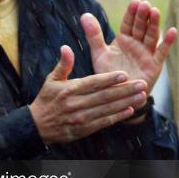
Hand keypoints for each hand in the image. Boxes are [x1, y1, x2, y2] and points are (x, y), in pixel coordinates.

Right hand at [29, 45, 147, 143]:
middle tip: (142, 84)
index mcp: (69, 90)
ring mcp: (80, 118)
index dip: (110, 79)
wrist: (37, 126)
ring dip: (126, 102)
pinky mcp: (83, 129)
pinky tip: (129, 110)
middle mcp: (76, 104)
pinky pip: (103, 122)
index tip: (125, 74)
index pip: (93, 83)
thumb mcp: (51, 80)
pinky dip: (117, 117)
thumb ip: (63, 64)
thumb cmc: (46, 100)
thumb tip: (66, 47)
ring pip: (107, 109)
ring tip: (141, 96)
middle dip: (125, 90)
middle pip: (104, 96)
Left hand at [80, 0, 176, 94]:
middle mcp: (136, 45)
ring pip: (151, 36)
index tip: (135, 2)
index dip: (131, 14)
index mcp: (123, 40)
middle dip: (143, 16)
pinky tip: (172, 31)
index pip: (128, 24)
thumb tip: (84, 15)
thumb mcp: (99, 54)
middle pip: (140, 27)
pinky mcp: (153, 65)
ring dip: (154, 24)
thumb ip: (93, 35)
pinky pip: (161, 52)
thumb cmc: (108, 75)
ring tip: (155, 12)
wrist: (116, 96)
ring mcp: (146, 54)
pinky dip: (167, 42)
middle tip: (145, 4)